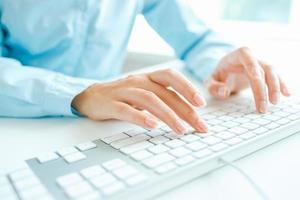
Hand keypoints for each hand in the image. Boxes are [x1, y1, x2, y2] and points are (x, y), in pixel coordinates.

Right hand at [72, 69, 206, 133]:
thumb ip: (163, 98)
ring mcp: (124, 91)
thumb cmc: (123, 96)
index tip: (201, 104)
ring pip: (149, 100)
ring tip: (180, 129)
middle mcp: (138, 81)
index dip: (187, 87)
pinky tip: (152, 126)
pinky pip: (126, 109)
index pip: (171, 76)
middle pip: (165, 93)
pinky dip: (140, 117)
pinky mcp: (110, 104)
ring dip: (168, 115)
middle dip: (185, 110)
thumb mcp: (145, 92)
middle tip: (199, 126)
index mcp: (148, 78)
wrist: (90, 96)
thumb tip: (189, 113)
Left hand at [206, 47, 290, 112]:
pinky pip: (275, 77)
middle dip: (264, 87)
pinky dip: (281, 85)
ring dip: (275, 87)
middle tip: (263, 106)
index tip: (257, 79)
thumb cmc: (218, 76)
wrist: (225, 72)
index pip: (246, 55)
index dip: (253, 65)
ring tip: (274, 102)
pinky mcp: (264, 72)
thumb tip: (224, 91)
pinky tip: (287, 94)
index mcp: (235, 56)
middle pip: (261, 68)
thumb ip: (213, 86)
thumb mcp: (209, 82)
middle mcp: (250, 58)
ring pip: (271, 72)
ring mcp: (259, 64)